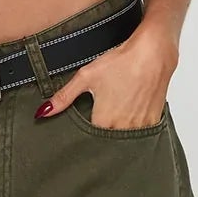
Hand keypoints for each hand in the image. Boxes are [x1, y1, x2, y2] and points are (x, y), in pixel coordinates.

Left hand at [35, 26, 177, 127]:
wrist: (154, 53)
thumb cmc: (122, 63)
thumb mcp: (86, 77)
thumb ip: (64, 97)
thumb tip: (43, 112)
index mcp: (104, 121)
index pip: (88, 141)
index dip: (83, 138)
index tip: (79, 136)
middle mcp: (122, 128)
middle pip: (106, 143)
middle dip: (99, 138)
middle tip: (98, 122)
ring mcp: (139, 126)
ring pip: (123, 139)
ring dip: (116, 133)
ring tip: (113, 118)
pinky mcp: (152, 121)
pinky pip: (139, 133)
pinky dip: (132, 128)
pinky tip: (128, 114)